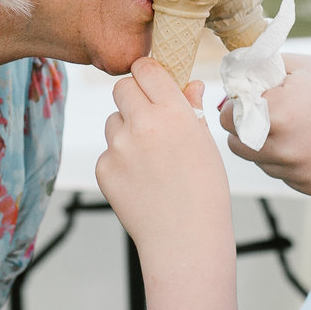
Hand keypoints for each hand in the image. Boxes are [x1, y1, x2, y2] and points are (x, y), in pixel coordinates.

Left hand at [99, 57, 242, 309]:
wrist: (185, 241)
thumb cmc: (205, 192)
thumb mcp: (206, 144)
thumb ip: (191, 109)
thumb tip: (187, 84)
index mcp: (172, 112)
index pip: (145, 68)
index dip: (148, 74)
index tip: (152, 83)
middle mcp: (141, 124)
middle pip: (121, 88)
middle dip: (133, 97)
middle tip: (147, 117)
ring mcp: (118, 147)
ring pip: (113, 121)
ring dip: (126, 130)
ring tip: (150, 160)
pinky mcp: (104, 169)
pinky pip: (107, 153)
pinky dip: (120, 161)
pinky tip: (141, 182)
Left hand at [219, 53, 310, 195]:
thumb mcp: (293, 65)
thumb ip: (253, 71)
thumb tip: (223, 84)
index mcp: (276, 115)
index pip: (225, 119)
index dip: (235, 106)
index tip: (253, 98)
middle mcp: (285, 149)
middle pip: (236, 145)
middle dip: (244, 128)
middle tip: (270, 113)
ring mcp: (298, 172)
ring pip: (258, 162)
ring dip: (265, 146)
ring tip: (296, 126)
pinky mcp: (310, 186)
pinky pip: (281, 174)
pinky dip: (287, 161)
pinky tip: (310, 142)